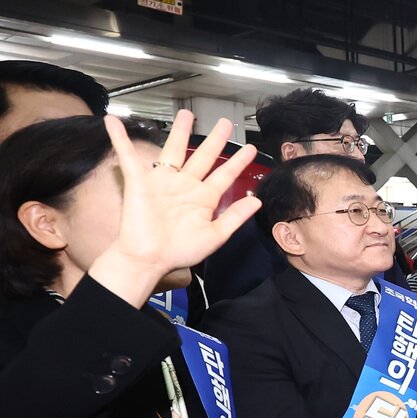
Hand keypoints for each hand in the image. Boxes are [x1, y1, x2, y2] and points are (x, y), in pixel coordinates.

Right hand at [88, 110, 260, 308]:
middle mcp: (185, 186)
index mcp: (203, 198)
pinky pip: (128, 156)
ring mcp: (163, 182)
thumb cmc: (180, 251)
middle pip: (202, 156)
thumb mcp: (215, 235)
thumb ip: (235, 217)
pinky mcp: (140, 182)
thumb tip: (257, 200)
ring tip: (187, 114)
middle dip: (215, 139)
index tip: (251, 148)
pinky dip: (120, 139)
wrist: (149, 259)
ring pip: (174, 150)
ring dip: (180, 132)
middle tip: (225, 122)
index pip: (224, 175)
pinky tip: (113, 121)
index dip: (237, 162)